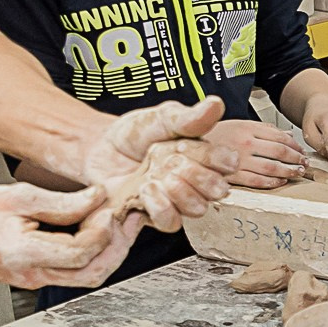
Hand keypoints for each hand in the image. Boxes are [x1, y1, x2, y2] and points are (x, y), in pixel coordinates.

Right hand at [0, 182, 145, 287]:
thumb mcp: (17, 196)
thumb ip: (61, 202)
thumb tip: (96, 199)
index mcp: (24, 254)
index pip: (79, 251)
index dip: (101, 229)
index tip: (108, 206)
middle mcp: (33, 274)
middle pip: (91, 273)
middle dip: (115, 246)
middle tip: (125, 218)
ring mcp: (36, 280)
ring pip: (86, 277)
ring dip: (106, 252)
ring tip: (114, 223)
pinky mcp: (38, 277)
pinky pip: (74, 272)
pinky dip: (91, 254)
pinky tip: (94, 231)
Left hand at [81, 98, 237, 230]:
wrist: (100, 148)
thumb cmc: (135, 133)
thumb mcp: (161, 118)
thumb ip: (188, 117)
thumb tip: (215, 104)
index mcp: (203, 155)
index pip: (227, 164)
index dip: (216, 159)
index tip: (193, 147)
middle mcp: (196, 180)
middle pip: (217, 190)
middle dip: (197, 175)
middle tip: (174, 161)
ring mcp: (178, 200)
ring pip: (197, 208)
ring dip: (179, 191)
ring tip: (156, 175)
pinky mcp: (156, 215)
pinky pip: (170, 222)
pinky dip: (160, 206)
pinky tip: (146, 189)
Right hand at [208, 119, 308, 188]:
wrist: (186, 146)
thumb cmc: (213, 136)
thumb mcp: (238, 124)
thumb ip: (262, 129)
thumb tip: (286, 134)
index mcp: (247, 128)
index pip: (279, 136)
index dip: (295, 145)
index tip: (301, 150)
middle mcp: (244, 143)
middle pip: (279, 152)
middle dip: (296, 158)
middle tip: (304, 163)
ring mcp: (238, 160)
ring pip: (271, 167)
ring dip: (289, 171)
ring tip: (297, 173)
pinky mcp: (231, 176)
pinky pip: (257, 181)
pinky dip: (272, 182)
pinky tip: (280, 182)